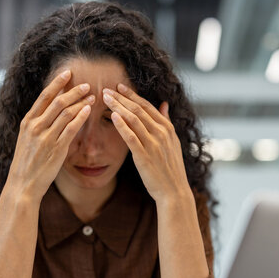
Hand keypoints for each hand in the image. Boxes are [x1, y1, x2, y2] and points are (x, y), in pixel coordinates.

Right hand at [6, 70, 94, 199]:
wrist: (23, 184)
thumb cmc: (27, 163)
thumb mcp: (27, 140)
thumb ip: (37, 125)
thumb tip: (50, 112)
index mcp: (27, 122)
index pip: (44, 96)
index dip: (57, 83)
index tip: (68, 73)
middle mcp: (35, 126)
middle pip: (57, 101)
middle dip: (73, 91)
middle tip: (87, 84)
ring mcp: (45, 137)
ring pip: (65, 113)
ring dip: (80, 102)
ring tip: (92, 96)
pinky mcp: (56, 148)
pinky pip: (70, 128)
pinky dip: (80, 117)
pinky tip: (89, 110)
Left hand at [102, 83, 190, 202]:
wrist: (174, 191)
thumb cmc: (171, 168)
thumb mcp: (173, 142)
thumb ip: (166, 121)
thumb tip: (164, 104)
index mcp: (167, 128)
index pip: (147, 106)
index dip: (132, 95)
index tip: (119, 86)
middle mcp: (161, 133)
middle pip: (138, 109)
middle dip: (121, 98)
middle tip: (106, 89)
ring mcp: (153, 144)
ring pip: (133, 119)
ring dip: (118, 106)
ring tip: (105, 98)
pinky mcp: (144, 156)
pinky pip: (131, 137)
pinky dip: (121, 125)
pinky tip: (112, 116)